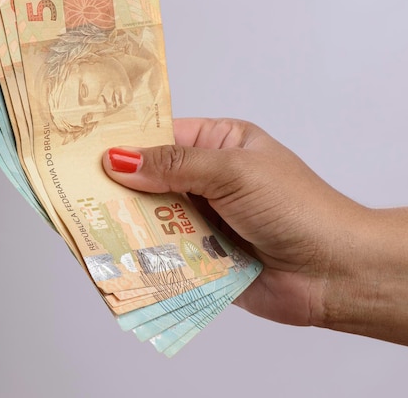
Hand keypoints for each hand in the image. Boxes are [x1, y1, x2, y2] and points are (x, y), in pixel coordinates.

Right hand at [102, 118, 365, 326]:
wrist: (335, 271)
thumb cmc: (296, 207)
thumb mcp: (234, 172)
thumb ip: (175, 166)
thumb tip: (118, 158)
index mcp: (220, 145)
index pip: (162, 137)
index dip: (124, 143)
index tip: (79, 149)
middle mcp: (210, 181)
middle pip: (151, 181)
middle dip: (119, 189)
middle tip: (73, 194)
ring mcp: (207, 221)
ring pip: (155, 220)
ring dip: (130, 226)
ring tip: (85, 227)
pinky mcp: (205, 259)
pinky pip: (167, 256)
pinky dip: (147, 258)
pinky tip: (117, 260)